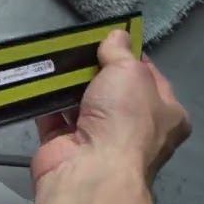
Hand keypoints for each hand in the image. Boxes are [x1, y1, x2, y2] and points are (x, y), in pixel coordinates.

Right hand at [31, 29, 189, 186]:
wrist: (90, 168)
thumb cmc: (124, 120)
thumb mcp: (130, 72)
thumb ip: (120, 52)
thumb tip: (117, 35)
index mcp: (166, 114)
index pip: (150, 78)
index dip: (131, 56)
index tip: (110, 41)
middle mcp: (135, 129)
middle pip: (114, 91)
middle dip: (96, 72)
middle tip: (79, 50)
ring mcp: (100, 141)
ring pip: (82, 104)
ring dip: (69, 86)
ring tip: (56, 62)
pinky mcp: (66, 147)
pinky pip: (54, 119)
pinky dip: (46, 103)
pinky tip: (38, 84)